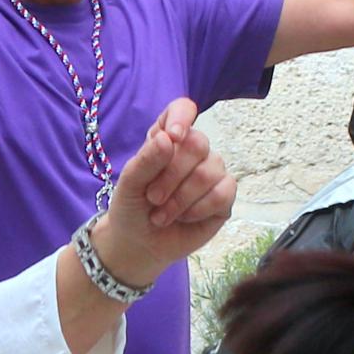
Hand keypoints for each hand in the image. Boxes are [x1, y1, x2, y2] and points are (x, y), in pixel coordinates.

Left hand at [95, 98, 237, 283]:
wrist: (139, 244)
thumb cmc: (132, 207)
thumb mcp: (129, 183)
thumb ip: (147, 159)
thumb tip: (169, 137)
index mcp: (167, 139)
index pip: (183, 109)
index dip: (181, 118)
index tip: (172, 137)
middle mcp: (193, 151)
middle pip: (198, 143)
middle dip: (171, 175)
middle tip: (152, 198)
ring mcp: (211, 172)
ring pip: (209, 171)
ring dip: (181, 198)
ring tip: (162, 215)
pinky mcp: (224, 197)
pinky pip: (223, 193)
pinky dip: (198, 209)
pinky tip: (184, 218)